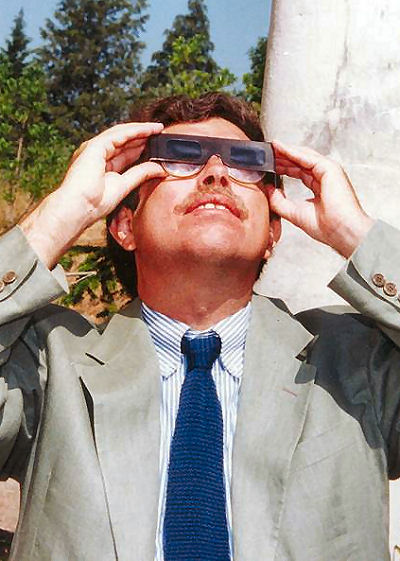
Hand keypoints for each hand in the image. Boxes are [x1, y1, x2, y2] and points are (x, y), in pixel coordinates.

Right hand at [20, 122, 166, 267]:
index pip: (123, 152)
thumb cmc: (94, 203)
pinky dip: (134, 131)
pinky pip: (118, 135)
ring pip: (121, 134)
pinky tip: (148, 130)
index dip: (140, 147)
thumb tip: (160, 168)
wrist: (78, 208)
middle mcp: (96, 154)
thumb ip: (140, 174)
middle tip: (160, 132)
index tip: (156, 145)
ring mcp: (93, 149)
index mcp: (101, 165)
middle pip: (123, 141)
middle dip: (142, 136)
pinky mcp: (94, 146)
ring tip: (158, 128)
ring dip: (140, 130)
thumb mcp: (124, 185)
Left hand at [267, 141, 373, 257]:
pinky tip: (279, 148)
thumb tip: (269, 190)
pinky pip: (307, 157)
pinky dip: (292, 152)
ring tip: (271, 147)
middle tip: (267, 153)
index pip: (300, 173)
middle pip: (301, 162)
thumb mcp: (294, 212)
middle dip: (283, 157)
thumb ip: (279, 201)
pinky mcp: (330, 168)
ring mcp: (329, 171)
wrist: (341, 232)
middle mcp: (325, 178)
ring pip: (303, 157)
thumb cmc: (326, 228)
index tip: (269, 165)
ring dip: (286, 151)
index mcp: (320, 188)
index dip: (284, 167)